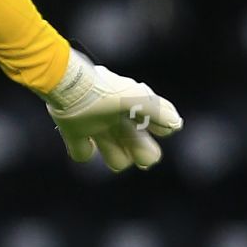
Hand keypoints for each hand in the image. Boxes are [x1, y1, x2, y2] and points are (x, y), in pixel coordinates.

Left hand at [41, 49, 181, 171]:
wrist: (69, 86)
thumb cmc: (105, 91)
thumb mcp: (135, 98)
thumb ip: (157, 110)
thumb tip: (176, 124)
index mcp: (132, 106)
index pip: (154, 122)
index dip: (160, 129)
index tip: (161, 132)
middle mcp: (115, 116)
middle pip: (134, 142)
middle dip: (142, 152)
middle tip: (143, 160)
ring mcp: (94, 124)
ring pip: (112, 151)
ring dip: (116, 157)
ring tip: (117, 157)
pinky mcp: (73, 130)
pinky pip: (82, 151)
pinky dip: (84, 151)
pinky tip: (87, 144)